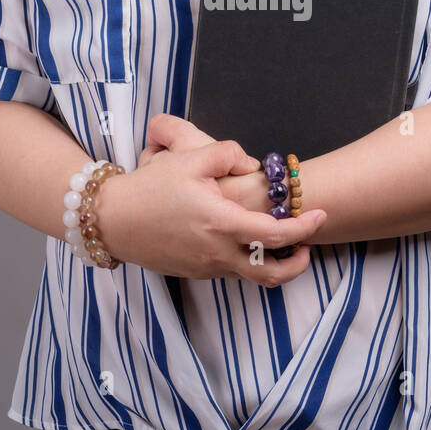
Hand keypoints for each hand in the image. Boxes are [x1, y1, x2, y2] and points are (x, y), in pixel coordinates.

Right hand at [99, 115, 326, 284]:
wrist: (110, 219)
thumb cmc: (149, 187)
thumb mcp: (189, 159)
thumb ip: (227, 153)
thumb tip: (252, 164)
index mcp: (221, 224)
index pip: (277, 235)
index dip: (305, 227)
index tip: (320, 214)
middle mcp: (217, 253)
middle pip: (272, 274)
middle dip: (298, 263)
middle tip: (307, 246)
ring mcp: (205, 267)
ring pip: (251, 275)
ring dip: (272, 263)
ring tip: (280, 243)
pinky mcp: (193, 272)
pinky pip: (229, 270)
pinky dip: (245, 259)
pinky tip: (243, 240)